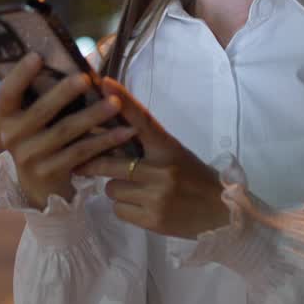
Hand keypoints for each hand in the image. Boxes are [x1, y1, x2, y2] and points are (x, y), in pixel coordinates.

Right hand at [0, 52, 138, 210]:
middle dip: (64, 93)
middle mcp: (11, 136)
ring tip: (115, 103)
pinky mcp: (50, 173)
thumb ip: (45, 89)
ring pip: (65, 132)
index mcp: (4, 115)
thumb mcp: (34, 114)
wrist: (38, 185)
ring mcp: (29, 157)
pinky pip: (81, 153)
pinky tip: (125, 131)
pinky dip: (104, 141)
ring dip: (92, 116)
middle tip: (86, 78)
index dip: (20, 74)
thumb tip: (77, 54)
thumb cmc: (41, 134)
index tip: (37, 56)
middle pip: (40, 111)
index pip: (7, 92)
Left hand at [75, 78, 230, 239]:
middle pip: (111, 162)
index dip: (123, 101)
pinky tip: (141, 207)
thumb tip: (107, 133)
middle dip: (95, 164)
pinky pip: (119, 210)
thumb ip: (146, 145)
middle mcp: (163, 170)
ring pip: (112, 189)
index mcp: (168, 148)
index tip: (104, 83)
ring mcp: (157, 196)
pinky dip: (124, 208)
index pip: (143, 121)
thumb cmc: (194, 179)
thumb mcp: (175, 154)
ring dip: (116, 189)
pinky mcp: (153, 220)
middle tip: (82, 163)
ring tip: (135, 191)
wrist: (221, 213)